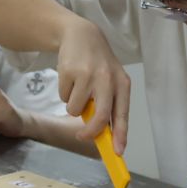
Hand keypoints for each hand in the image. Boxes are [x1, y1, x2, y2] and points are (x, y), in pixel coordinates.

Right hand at [55, 19, 130, 152]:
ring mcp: (88, 75)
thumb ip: (109, 104)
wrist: (81, 35)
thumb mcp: (110, 81)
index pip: (122, 114)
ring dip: (73, 106)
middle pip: (100, 117)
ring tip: (77, 90)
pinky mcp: (69, 72)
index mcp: (122, 84)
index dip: (121, 135)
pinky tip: (70, 79)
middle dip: (90, 132)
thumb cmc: (98, 65)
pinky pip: (64, 97)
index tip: (118, 152)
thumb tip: (104, 135)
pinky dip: (65, 94)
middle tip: (81, 136)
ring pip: (76, 110)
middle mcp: (107, 79)